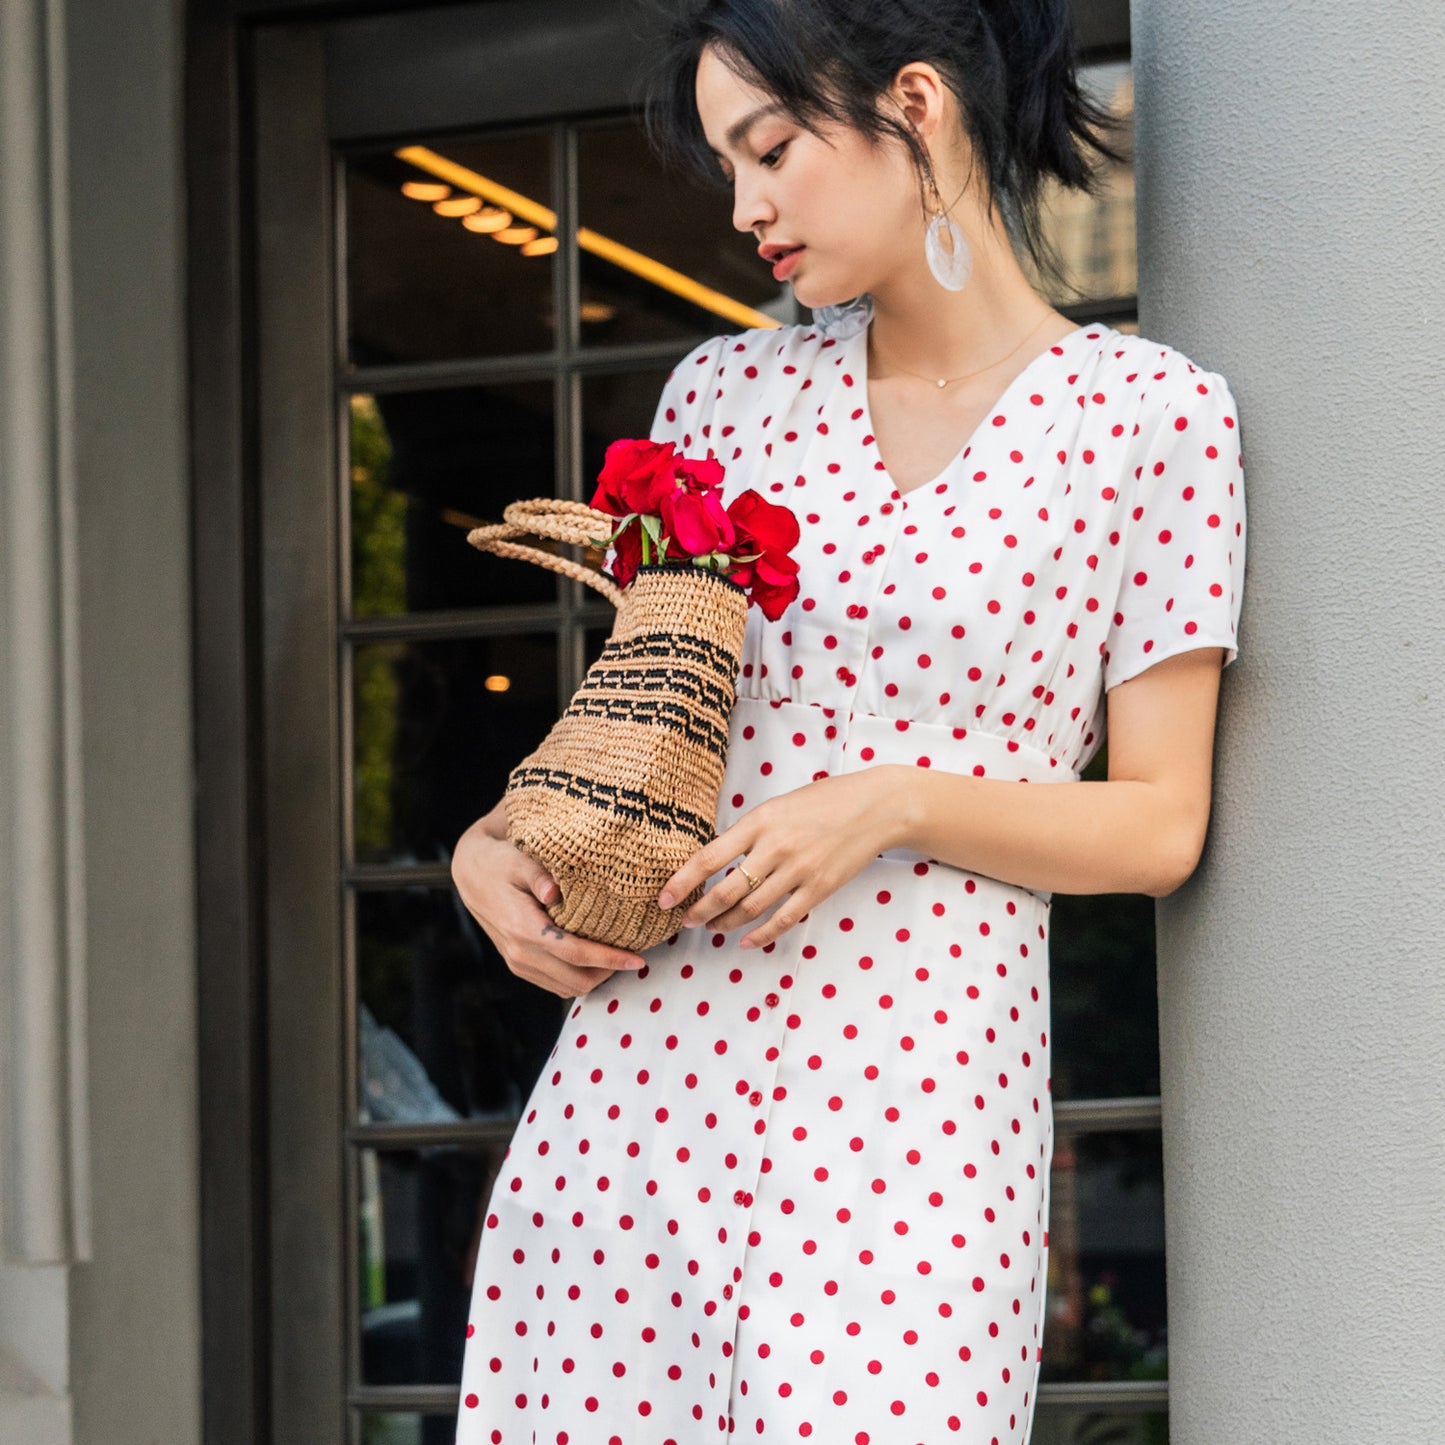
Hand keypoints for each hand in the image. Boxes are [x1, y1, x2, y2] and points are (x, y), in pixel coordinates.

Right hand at [451, 810, 646, 997]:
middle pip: (575, 980)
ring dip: (595, 978)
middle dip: (608, 973)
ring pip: (566, 988)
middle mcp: (519, 953)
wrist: (472, 874)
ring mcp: (517, 963)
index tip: (637, 959)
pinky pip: (555, 984)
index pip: (574, 954)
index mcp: (523, 928)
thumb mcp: (519, 859)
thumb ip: (539, 875)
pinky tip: (595, 960)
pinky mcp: (518, 965)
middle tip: (633, 957)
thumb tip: (556, 891)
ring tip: (618, 959)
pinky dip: (578, 978)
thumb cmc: (500, 862)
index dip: (609, 960)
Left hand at [657, 769, 908, 949]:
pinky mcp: (819, 889)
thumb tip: (716, 859)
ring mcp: (798, 871)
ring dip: (725, 923)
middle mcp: (775, 848)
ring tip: (711, 927)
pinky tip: (746, 941)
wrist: (874, 808)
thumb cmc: (823, 801)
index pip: (708, 858)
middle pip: (726, 891)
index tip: (664, 899)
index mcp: (759, 822)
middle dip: (699, 910)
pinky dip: (760, 935)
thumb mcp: (777, 806)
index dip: (682, 882)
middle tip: (685, 920)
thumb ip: (748, 831)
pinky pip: (782, 919)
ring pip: (750, 909)